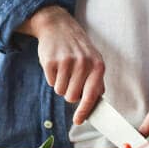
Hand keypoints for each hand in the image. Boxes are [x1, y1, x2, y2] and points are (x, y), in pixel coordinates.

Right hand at [16, 5, 105, 124]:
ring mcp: (67, 62)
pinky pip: (51, 82)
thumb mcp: (93, 59)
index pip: (91, 95)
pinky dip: (52, 77)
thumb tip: (96, 102)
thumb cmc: (78, 47)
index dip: (84, 111)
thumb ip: (96, 80)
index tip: (78, 121)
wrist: (58, 26)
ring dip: (61, 84)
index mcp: (97, 65)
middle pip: (72, 97)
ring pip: (60, 91)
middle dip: (69, 92)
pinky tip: (56, 64)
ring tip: (64, 69)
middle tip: (70, 78)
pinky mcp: (51, 61)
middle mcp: (83, 63)